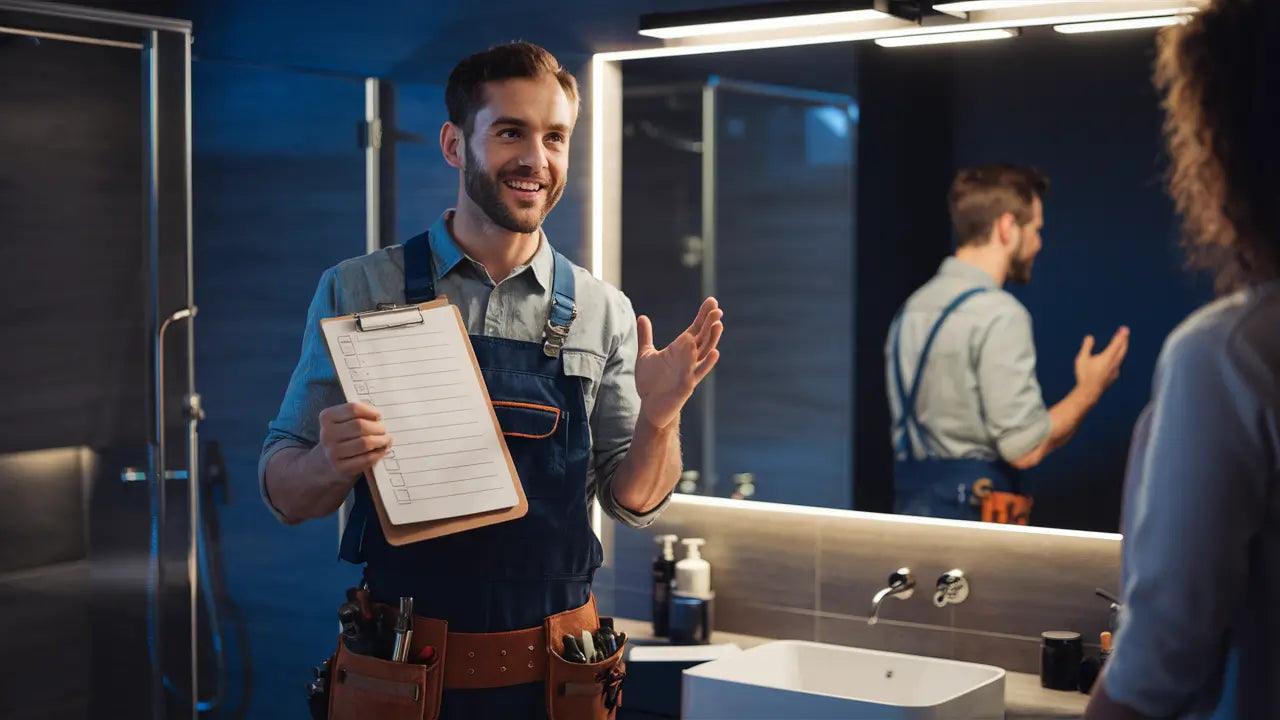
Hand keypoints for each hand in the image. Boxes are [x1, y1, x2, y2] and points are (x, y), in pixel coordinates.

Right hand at [316, 401, 392, 482]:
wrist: (322, 464)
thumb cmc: (340, 438)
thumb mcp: (342, 422)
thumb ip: (358, 415)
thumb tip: (378, 417)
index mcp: (327, 417)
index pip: (353, 409)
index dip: (370, 411)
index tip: (378, 416)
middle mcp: (327, 434)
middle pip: (360, 426)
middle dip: (378, 427)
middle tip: (383, 430)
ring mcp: (333, 452)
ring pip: (364, 443)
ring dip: (381, 441)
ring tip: (386, 440)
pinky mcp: (341, 468)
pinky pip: (366, 459)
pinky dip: (378, 454)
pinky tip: (381, 451)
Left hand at [634, 297, 723, 429]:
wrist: (650, 407)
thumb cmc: (650, 382)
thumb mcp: (645, 355)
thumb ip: (646, 336)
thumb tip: (642, 317)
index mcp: (679, 349)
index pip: (695, 328)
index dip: (703, 315)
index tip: (712, 300)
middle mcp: (688, 358)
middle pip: (703, 337)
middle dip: (710, 323)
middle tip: (717, 309)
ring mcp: (690, 371)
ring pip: (704, 353)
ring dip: (712, 339)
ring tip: (718, 324)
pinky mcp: (687, 385)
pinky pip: (699, 373)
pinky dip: (707, 363)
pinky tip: (715, 352)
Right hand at [1075, 326, 1129, 401]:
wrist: (1089, 392)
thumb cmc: (1084, 375)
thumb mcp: (1081, 359)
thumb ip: (1086, 347)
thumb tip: (1090, 337)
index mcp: (1107, 357)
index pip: (1117, 344)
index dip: (1121, 336)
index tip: (1125, 329)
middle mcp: (1114, 362)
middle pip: (1122, 349)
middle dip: (1124, 340)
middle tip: (1125, 333)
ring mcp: (1115, 370)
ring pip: (1122, 356)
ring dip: (1123, 348)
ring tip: (1123, 343)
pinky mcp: (1114, 375)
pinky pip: (1118, 363)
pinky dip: (1119, 357)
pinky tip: (1116, 359)